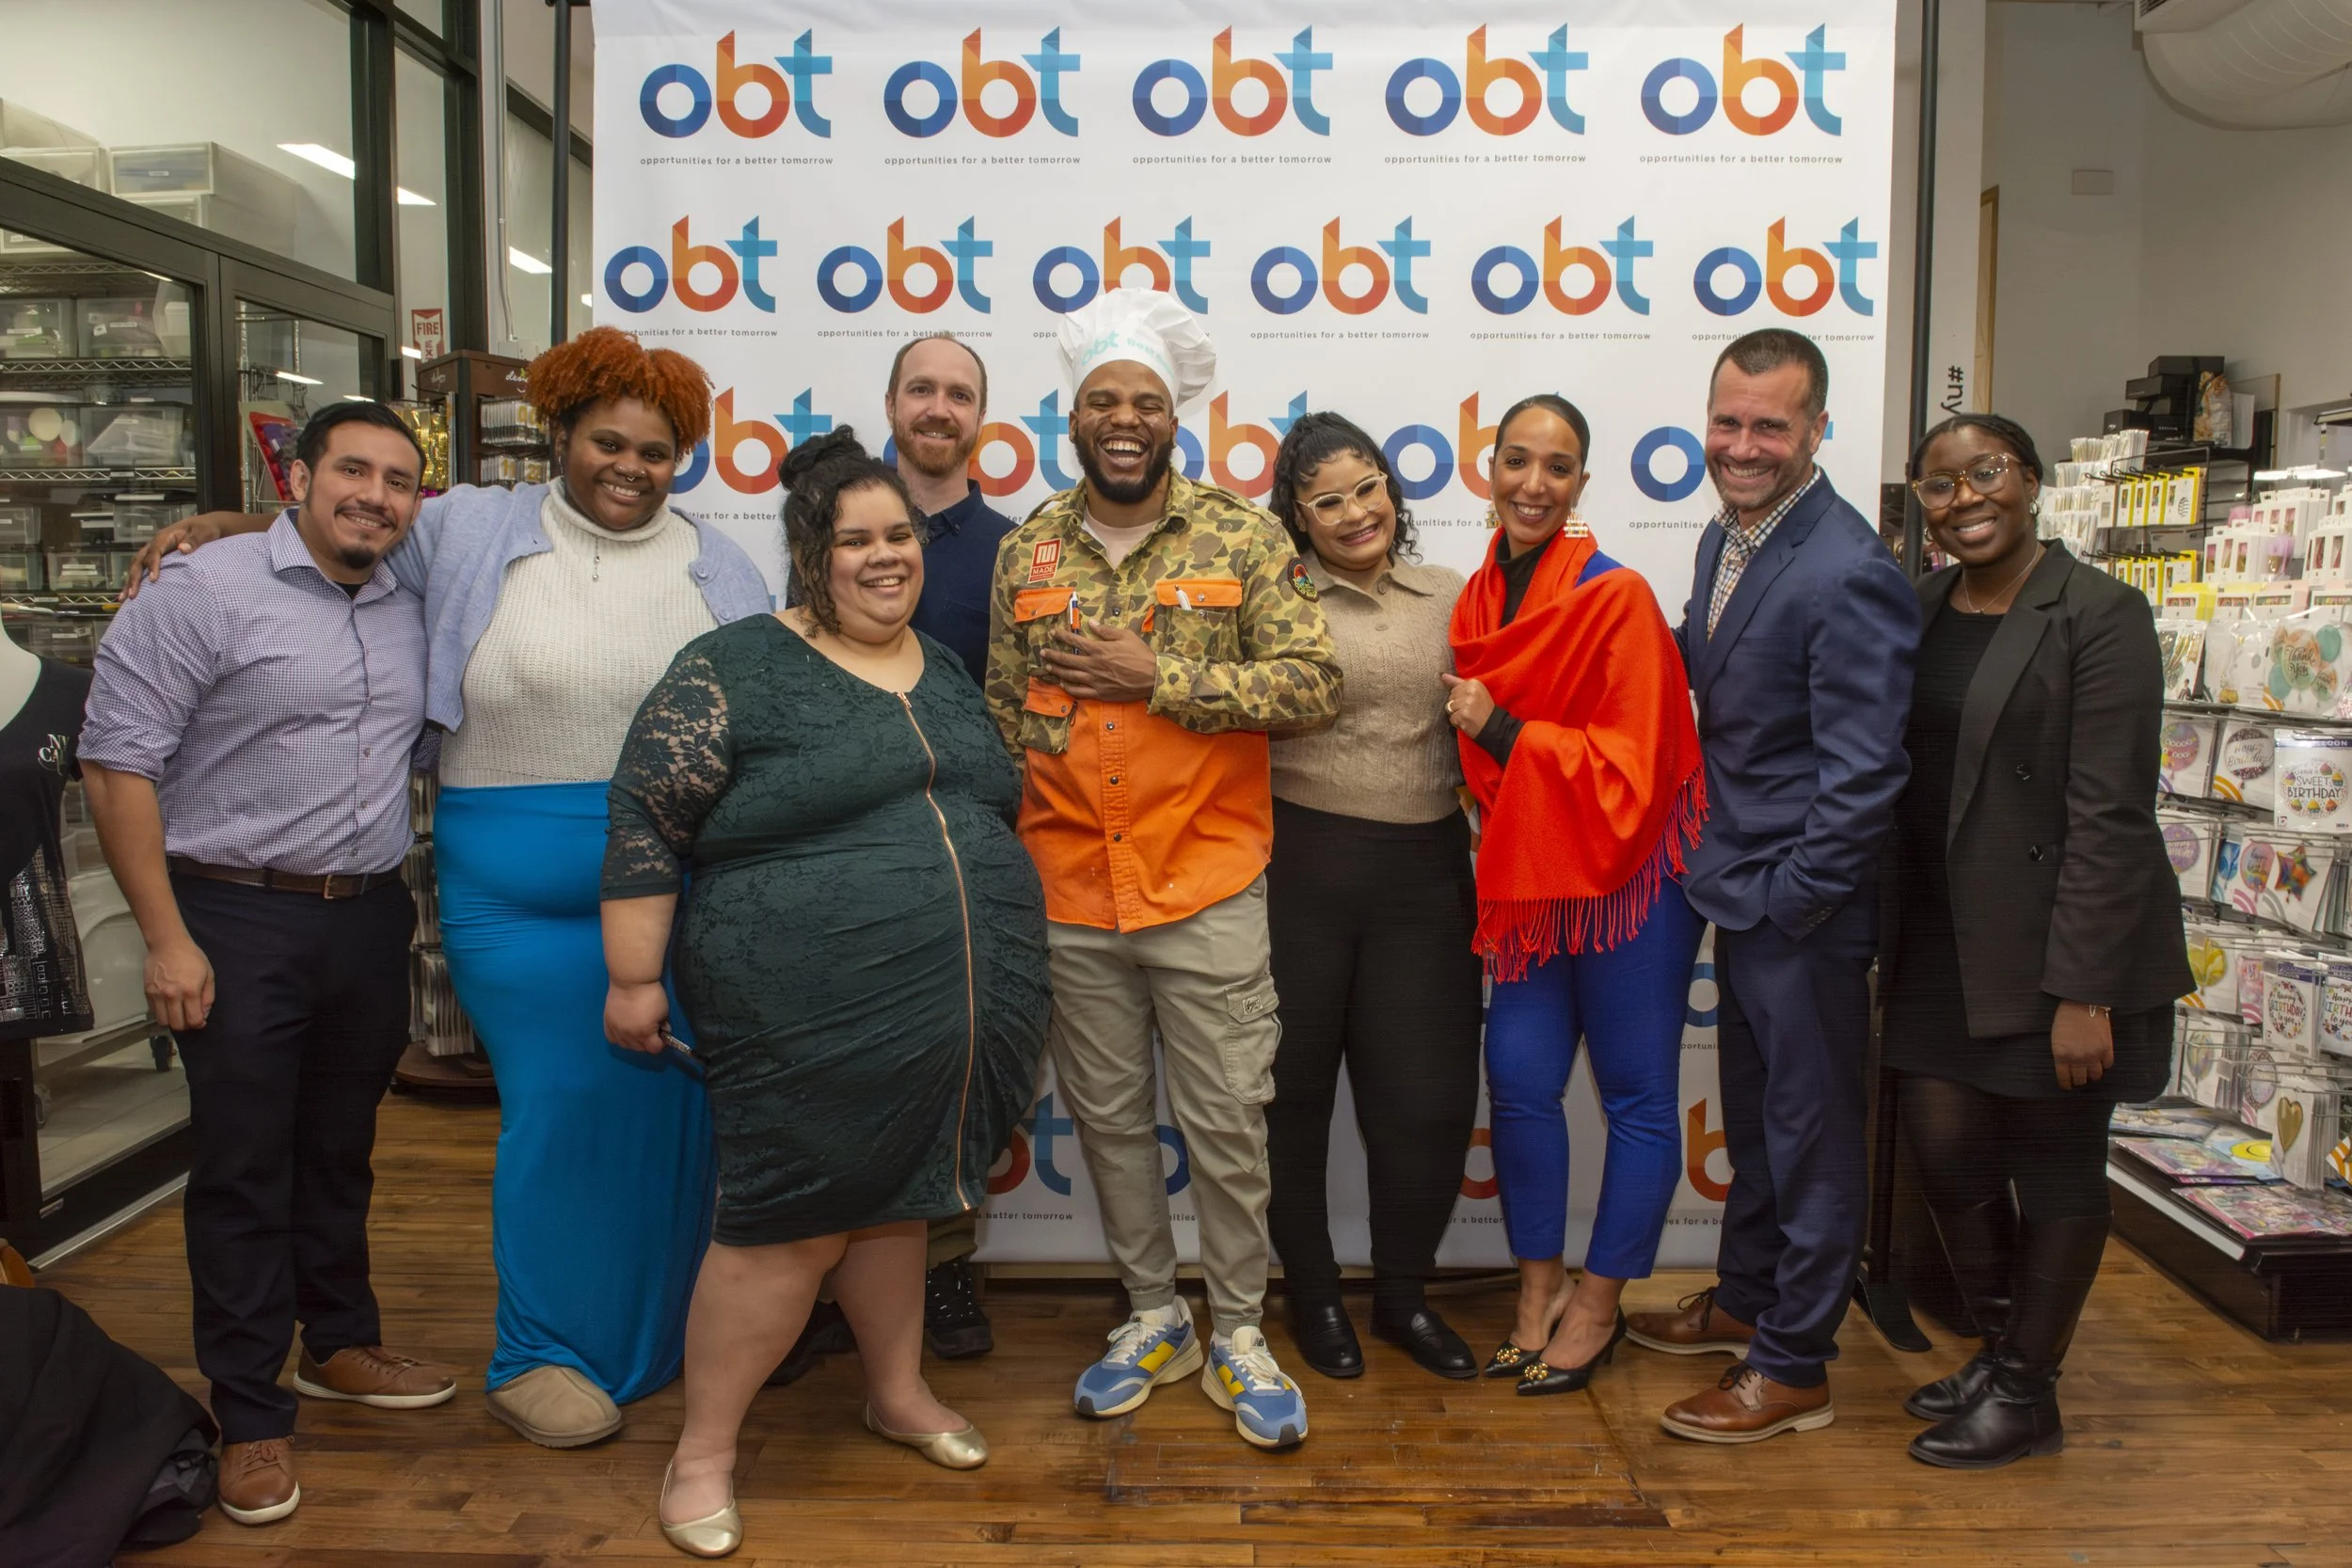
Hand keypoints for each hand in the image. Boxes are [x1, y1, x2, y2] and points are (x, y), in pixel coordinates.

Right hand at [121, 515, 229, 599]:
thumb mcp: (203, 533)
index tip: (154, 580)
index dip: (153, 565)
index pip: (155, 551)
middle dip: (134, 577)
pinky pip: (143, 569)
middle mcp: (156, 544)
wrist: (204, 525)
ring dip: (130, 581)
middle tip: (132, 594)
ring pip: (137, 565)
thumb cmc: (204, 529)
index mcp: (165, 537)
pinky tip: (130, 593)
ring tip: (124, 598)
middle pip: (140, 560)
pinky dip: (136, 580)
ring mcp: (154, 551)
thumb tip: (183, 548)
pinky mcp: (156, 558)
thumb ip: (194, 541)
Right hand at [145, 937, 214, 1032]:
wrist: (168, 944)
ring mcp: (158, 995)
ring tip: (177, 1014)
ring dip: (171, 1021)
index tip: (200, 1021)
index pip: (193, 1020)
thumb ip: (208, 996)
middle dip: (185, 1025)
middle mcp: (172, 996)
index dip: (198, 1024)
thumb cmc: (192, 957)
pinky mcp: (147, 992)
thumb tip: (204, 1014)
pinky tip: (168, 1006)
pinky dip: (162, 1013)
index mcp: (190, 991)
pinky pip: (154, 1012)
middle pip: (176, 1025)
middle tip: (189, 1018)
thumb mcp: (208, 974)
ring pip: (163, 1021)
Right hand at [605, 979, 670, 1053]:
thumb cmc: (651, 994)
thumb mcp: (664, 1011)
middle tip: (650, 1031)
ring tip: (637, 1031)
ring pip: (625, 1045)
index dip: (660, 1044)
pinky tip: (624, 1031)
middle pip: (639, 1048)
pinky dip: (619, 1038)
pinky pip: (611, 1038)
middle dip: (647, 1042)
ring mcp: (616, 1029)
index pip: (654, 1049)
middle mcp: (629, 1035)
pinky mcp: (607, 1022)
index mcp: (644, 1032)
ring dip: (633, 1042)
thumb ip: (663, 1024)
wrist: (631, 980)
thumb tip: (662, 1030)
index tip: (662, 1037)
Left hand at [1041, 620, 1157, 702]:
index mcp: (1099, 649)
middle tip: (1043, 652)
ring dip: (1057, 671)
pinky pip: (1080, 692)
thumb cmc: (1141, 655)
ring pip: (1070, 676)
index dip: (1062, 636)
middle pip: (1067, 660)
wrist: (1152, 677)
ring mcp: (1095, 681)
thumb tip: (1092, 623)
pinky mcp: (1100, 693)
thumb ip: (1106, 630)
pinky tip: (1063, 685)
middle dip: (1053, 655)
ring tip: (1048, 668)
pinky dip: (1069, 688)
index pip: (1075, 641)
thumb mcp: (1126, 636)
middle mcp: (1093, 665)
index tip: (1053, 633)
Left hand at [1440, 672, 1493, 738]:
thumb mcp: (1475, 691)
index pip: (1454, 689)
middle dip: (1457, 705)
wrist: (1493, 726)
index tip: (1471, 702)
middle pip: (1451, 697)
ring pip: (1449, 707)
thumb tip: (1443, 676)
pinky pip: (1452, 718)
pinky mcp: (1463, 714)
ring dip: (1456, 714)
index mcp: (1474, 683)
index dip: (1460, 698)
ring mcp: (1466, 703)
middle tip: (1469, 709)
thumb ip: (1458, 683)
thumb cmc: (1483, 709)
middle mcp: (1470, 691)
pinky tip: (1466, 721)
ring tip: (1467, 715)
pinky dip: (1457, 722)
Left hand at [2051, 1001, 2112, 1089]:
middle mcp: (2078, 1058)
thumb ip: (2061, 1054)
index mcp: (2062, 1055)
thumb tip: (2067, 1068)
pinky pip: (2107, 1065)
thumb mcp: (2056, 1038)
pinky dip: (2104, 1064)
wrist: (2082, 1003)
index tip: (2067, 1086)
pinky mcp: (2107, 1049)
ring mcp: (2094, 1054)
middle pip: (2080, 1079)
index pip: (2064, 1078)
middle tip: (2079, 1079)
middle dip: (2078, 1080)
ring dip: (2092, 1075)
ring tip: (2090, 1071)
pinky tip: (2100, 1061)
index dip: (2066, 1084)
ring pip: (2095, 1075)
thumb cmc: (2065, 1018)